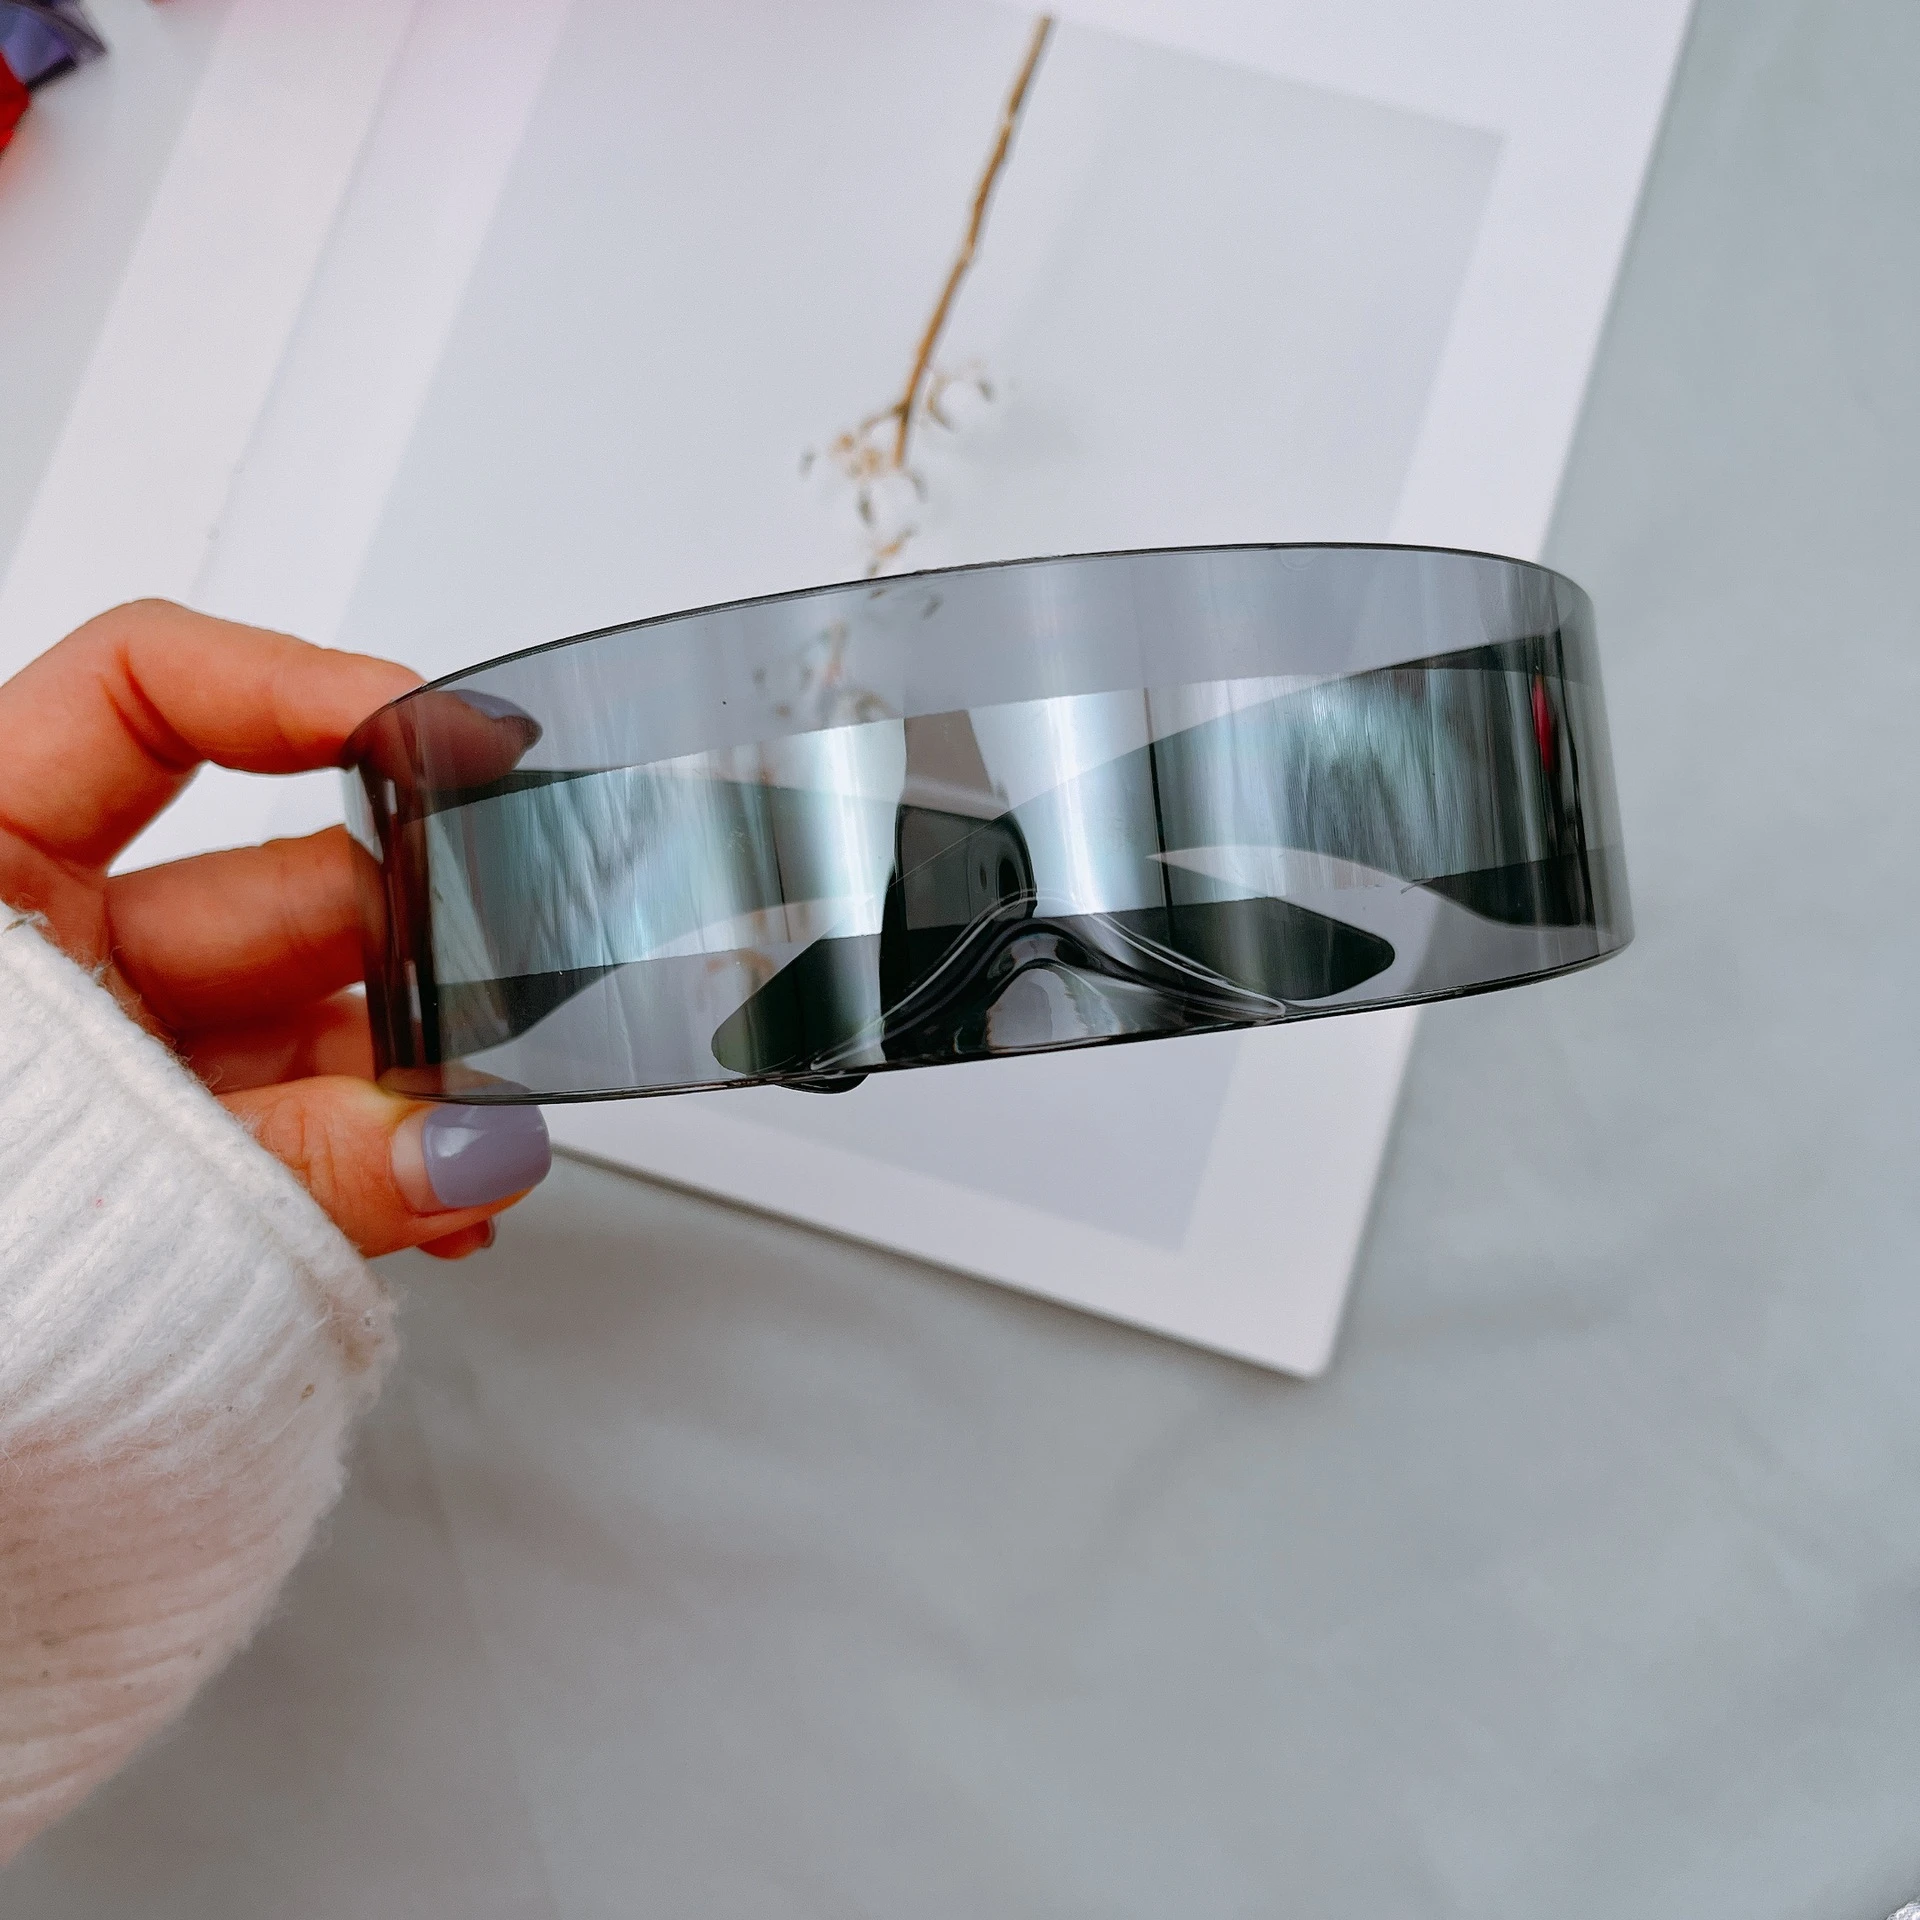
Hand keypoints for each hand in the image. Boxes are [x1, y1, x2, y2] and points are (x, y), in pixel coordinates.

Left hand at [0, 600, 550, 1259]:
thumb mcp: (54, 1172)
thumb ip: (275, 1163)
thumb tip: (467, 1150)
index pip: (147, 695)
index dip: (300, 685)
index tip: (438, 734)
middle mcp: (51, 950)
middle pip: (284, 882)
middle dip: (415, 936)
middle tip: (514, 983)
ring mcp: (122, 1062)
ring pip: (322, 1030)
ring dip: (418, 1086)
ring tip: (477, 1145)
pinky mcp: (171, 1166)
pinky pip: (313, 1141)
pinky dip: (387, 1174)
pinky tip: (437, 1207)